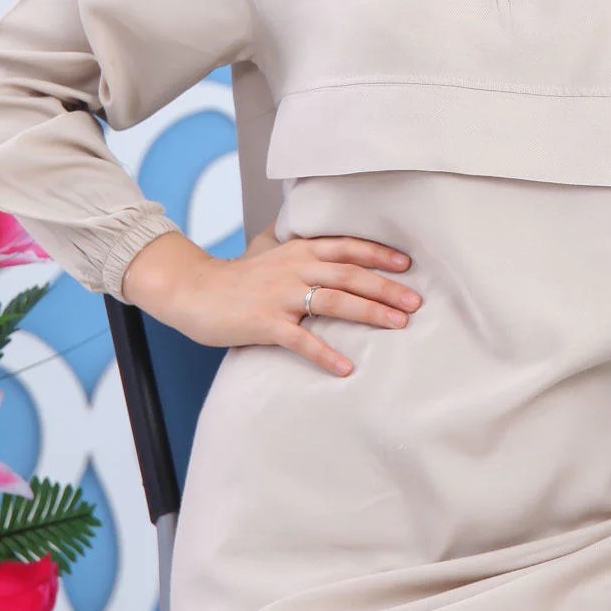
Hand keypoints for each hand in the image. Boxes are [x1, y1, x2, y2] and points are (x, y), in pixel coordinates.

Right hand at [178, 232, 422, 375]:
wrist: (195, 290)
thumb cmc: (238, 276)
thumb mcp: (272, 252)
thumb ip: (300, 247)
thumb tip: (328, 243)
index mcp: (299, 250)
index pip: (347, 246)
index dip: (379, 253)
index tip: (407, 264)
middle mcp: (294, 267)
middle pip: (350, 274)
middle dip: (386, 287)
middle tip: (416, 302)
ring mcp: (280, 295)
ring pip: (334, 301)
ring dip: (369, 313)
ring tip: (397, 325)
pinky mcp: (265, 323)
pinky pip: (301, 340)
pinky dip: (325, 354)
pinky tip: (346, 368)